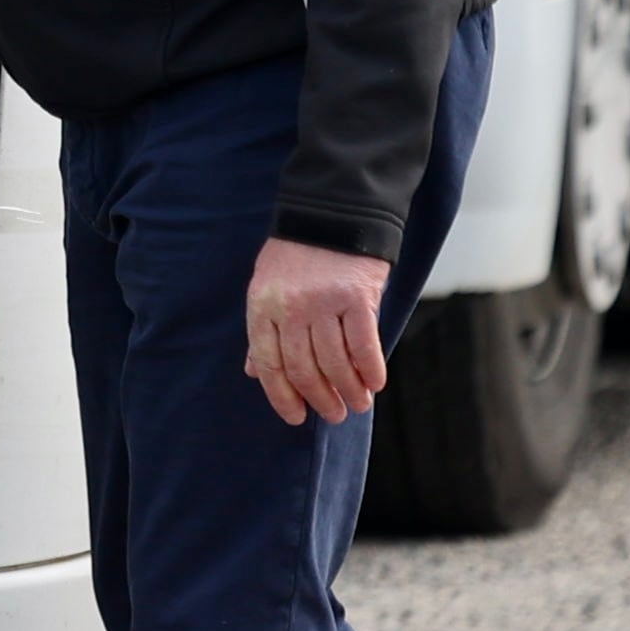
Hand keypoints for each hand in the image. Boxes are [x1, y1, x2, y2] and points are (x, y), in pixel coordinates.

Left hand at [243, 237, 394, 425]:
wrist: (331, 213)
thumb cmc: (297, 255)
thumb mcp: (268, 287)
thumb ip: (264, 330)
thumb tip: (254, 373)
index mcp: (262, 305)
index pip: (269, 362)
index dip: (281, 396)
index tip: (296, 417)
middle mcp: (290, 307)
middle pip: (303, 368)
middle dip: (321, 399)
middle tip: (335, 415)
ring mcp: (323, 302)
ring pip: (335, 362)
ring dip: (349, 391)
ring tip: (358, 404)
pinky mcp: (356, 296)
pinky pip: (364, 345)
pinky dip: (370, 369)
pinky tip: (375, 383)